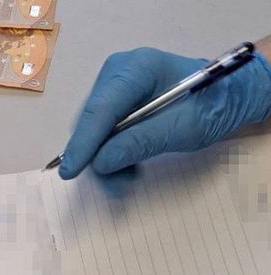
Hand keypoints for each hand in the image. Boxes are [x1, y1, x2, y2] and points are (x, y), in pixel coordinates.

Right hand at [60, 47, 270, 179]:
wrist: (228, 95)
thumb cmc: (213, 106)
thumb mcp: (184, 128)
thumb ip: (141, 143)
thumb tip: (101, 162)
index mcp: (137, 68)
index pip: (101, 109)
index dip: (83, 143)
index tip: (69, 171)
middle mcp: (118, 71)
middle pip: (92, 120)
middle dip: (98, 155)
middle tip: (118, 184)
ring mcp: (113, 84)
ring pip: (92, 128)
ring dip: (105, 157)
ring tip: (129, 176)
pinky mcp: (114, 98)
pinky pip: (100, 129)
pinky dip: (110, 151)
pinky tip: (128, 162)